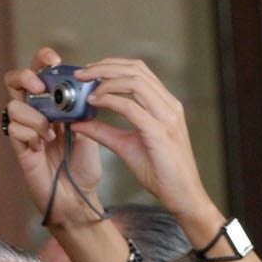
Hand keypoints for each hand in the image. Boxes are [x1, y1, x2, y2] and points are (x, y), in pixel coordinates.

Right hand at [3, 47, 104, 226]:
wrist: (78, 197)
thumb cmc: (82, 166)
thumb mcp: (88, 130)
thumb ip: (81, 109)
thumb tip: (79, 86)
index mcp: (53, 104)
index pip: (41, 72)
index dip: (42, 61)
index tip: (53, 60)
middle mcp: (35, 113)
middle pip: (15, 81)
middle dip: (25, 77)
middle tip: (39, 86)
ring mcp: (24, 130)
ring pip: (13, 105)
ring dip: (34, 116)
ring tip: (51, 133)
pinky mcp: (18, 148)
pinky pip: (14, 129)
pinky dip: (30, 134)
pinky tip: (41, 147)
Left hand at [68, 57, 215, 226]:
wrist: (183, 196)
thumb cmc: (161, 173)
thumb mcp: (125, 147)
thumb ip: (104, 132)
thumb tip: (79, 123)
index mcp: (165, 104)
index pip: (138, 71)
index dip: (111, 65)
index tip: (88, 73)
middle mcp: (169, 105)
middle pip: (135, 70)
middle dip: (104, 67)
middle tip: (81, 74)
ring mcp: (167, 117)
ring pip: (135, 82)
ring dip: (106, 80)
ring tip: (86, 87)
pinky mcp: (160, 132)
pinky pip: (132, 107)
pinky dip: (110, 100)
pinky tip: (94, 103)